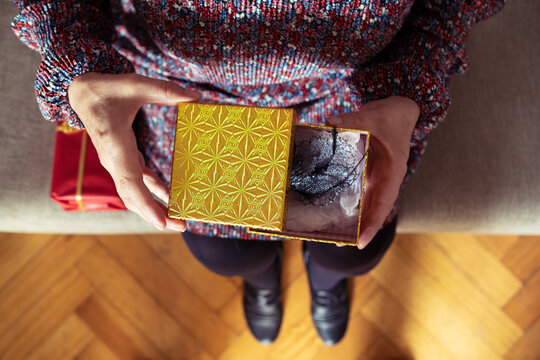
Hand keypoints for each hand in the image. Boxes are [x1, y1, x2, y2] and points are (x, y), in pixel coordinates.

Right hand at [68, 72, 201, 230]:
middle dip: (156, 214)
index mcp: (115, 145)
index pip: (130, 182)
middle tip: (182, 226)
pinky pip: (138, 183)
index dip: (146, 204)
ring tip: (179, 220)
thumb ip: (164, 90)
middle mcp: (114, 160)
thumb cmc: (107, 89)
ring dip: (156, 207)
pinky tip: (171, 197)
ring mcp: (117, 163)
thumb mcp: (135, 83)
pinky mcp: (122, 160)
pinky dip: (154, 192)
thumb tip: (196, 96)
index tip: (162, 222)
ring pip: (134, 193)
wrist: (83, 94)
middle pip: (133, 196)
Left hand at [326, 96, 419, 248]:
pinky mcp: (368, 173)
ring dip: (353, 220)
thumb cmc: (391, 115)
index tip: (361, 241)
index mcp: (393, 170)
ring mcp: (376, 177)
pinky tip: (332, 211)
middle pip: (373, 209)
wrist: (400, 110)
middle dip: (359, 228)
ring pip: (365, 204)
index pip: (384, 202)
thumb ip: (353, 120)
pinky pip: (358, 192)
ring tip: (334, 235)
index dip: (373, 223)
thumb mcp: (374, 116)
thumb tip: (330, 122)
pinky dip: (348, 203)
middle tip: (339, 243)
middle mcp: (385, 179)